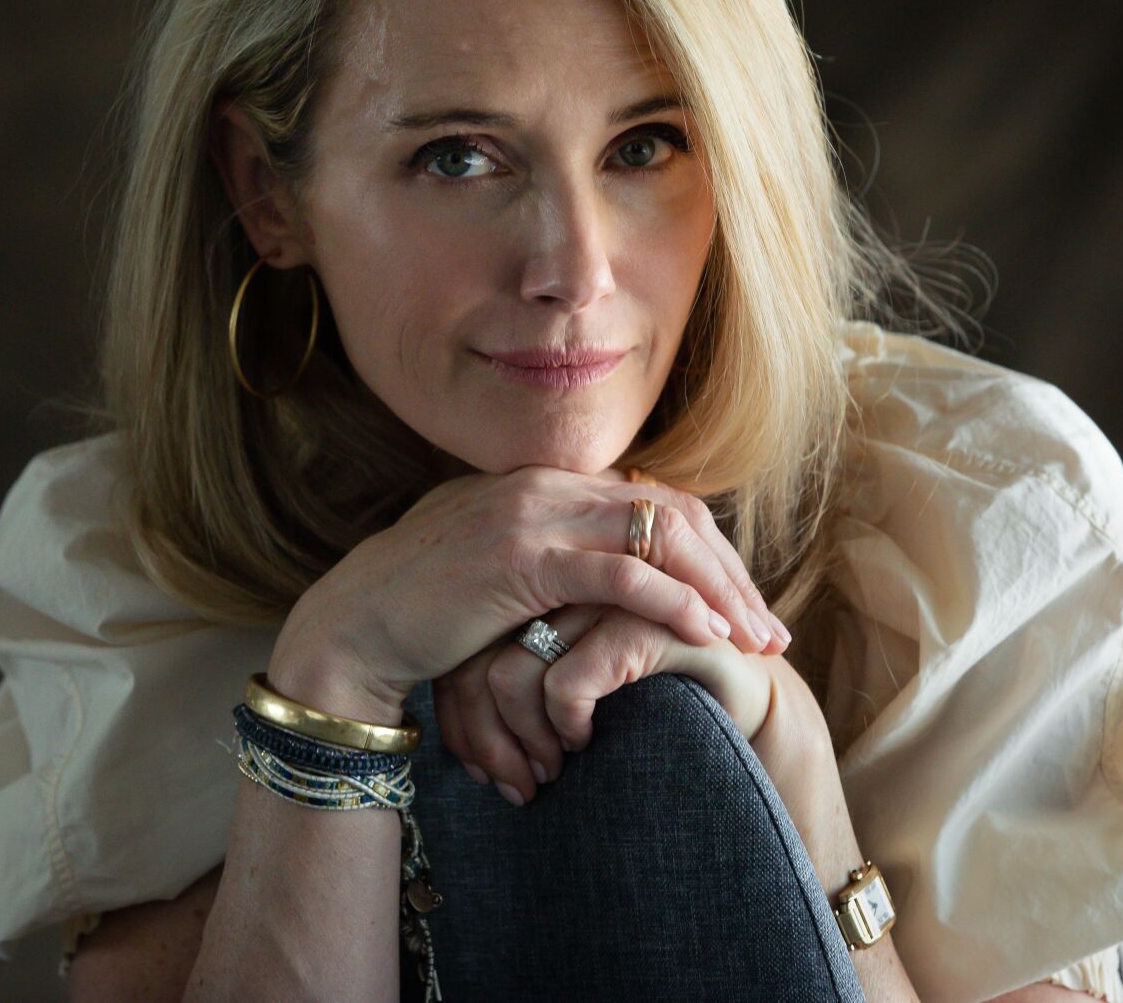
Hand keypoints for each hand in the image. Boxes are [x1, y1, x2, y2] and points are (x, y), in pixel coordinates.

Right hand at [273, 464, 777, 727]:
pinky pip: (620, 572)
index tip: (743, 606)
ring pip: (659, 536)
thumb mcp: (496, 573)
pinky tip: (704, 634)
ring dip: (718, 590)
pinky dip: (671, 601)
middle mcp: (546, 485)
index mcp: (544, 483)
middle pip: (672, 513)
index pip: (656, 502)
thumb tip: (603, 589)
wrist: (353, 626)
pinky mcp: (522, 557)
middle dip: (732, 574)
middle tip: (770, 631)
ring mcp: (533, 514)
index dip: (712, 553)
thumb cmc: (421, 613)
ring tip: (753, 639)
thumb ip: (549, 563)